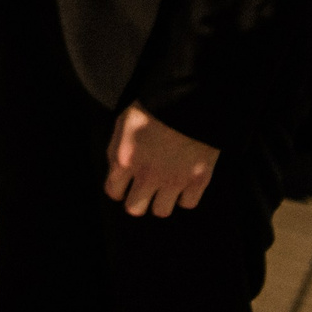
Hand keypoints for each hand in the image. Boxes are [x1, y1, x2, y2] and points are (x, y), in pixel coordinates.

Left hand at [104, 103, 218, 215]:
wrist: (189, 101)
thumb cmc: (154, 108)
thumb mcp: (123, 124)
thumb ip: (117, 150)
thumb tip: (118, 171)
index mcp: (125, 159)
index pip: (113, 192)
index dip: (118, 189)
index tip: (125, 184)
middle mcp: (147, 175)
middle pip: (134, 209)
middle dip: (137, 200)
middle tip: (145, 189)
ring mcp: (174, 180)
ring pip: (161, 211)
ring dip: (162, 200)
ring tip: (165, 186)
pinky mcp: (198, 180)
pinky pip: (188, 204)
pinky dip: (186, 196)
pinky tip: (184, 182)